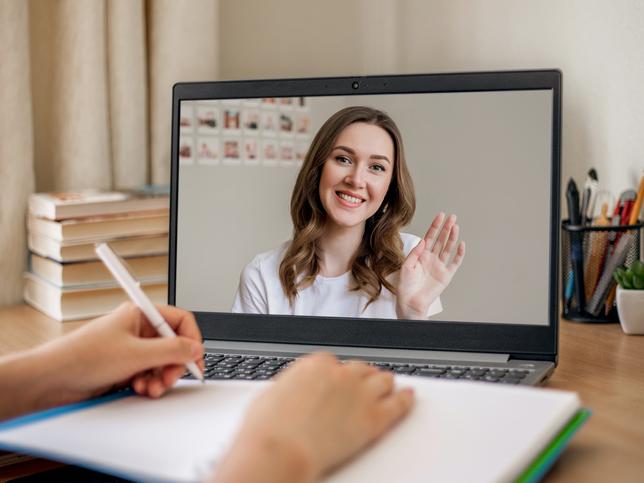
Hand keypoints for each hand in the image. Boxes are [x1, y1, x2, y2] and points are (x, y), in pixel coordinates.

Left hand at [39, 302, 203, 403]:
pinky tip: (140, 389)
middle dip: (174, 364)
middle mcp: (137, 329)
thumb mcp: (136, 353)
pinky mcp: (125, 367)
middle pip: (173, 344)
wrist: (52, 379)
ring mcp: (131, 349)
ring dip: (160, 378)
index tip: (194, 358)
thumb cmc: (83, 356)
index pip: (180, 320)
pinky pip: (149, 374)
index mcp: (140, 314)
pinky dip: (149, 384)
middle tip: (169, 378)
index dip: (191, 339)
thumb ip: (172, 350)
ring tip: (151, 387)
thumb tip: (196, 348)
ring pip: (162, 363)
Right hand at [213, 353, 413, 482]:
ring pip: (382, 381)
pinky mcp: (374, 418)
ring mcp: (360, 394)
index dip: (337, 375)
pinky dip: (406, 399)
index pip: (334, 363)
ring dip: (384, 384)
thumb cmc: (268, 429)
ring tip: (389, 387)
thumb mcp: (269, 396)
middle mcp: (341, 373)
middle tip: (364, 384)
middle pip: (361, 369)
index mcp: (314, 364)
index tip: (337, 382)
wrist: (279, 451)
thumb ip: (289, 388)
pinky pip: (398, 404)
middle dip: (362, 377)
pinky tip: (409, 397)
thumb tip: (289, 393)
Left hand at [396, 213, 464, 318]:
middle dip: (446, 228)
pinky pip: (454, 262)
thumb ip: (414, 253)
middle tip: (452, 217)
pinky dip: (459, 254)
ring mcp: (439, 266)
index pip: (430, 237)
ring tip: (456, 226)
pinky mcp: (446, 275)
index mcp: (421, 255)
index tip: (440, 215)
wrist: (411, 302)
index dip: (435, 226)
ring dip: (452, 237)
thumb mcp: (406, 266)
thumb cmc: (405, 286)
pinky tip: (461, 244)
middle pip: (441, 240)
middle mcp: (431, 259)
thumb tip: (423, 241)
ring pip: (448, 248)